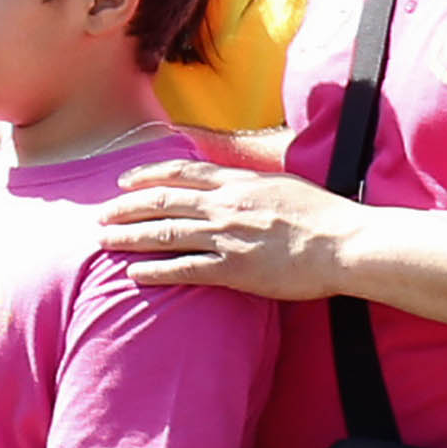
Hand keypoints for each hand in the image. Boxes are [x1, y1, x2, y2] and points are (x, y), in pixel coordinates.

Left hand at [96, 154, 362, 299]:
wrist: (346, 243)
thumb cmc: (325, 216)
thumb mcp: (284, 185)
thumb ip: (252, 185)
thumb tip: (235, 183)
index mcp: (239, 183)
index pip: (182, 173)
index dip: (147, 176)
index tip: (124, 182)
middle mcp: (226, 205)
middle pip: (162, 202)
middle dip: (125, 208)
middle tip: (100, 215)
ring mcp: (227, 236)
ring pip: (164, 234)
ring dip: (128, 237)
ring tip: (103, 241)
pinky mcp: (233, 268)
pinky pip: (184, 269)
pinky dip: (154, 271)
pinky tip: (134, 274)